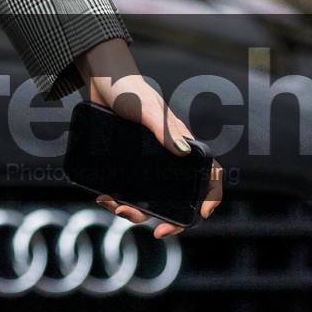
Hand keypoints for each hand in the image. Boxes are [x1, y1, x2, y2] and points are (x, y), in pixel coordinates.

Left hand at [75, 39, 223, 238]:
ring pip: (150, 198)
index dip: (212, 196)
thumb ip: (164, 129)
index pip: (210, 173)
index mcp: (184, 144)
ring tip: (114, 207)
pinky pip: (128, 189)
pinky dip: (117, 199)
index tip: (201, 215)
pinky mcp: (127, 163)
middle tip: (156, 231)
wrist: (100, 80)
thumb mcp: (146, 107)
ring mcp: (149, 162)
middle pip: (179, 196)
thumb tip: (184, 153)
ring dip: (136, 211)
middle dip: (169, 219)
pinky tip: (103, 197)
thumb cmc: (128, 89)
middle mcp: (170, 156)